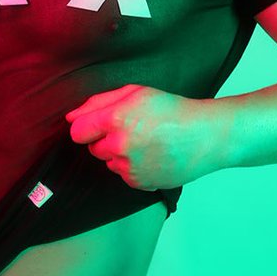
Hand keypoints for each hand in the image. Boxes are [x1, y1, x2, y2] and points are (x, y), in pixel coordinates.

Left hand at [65, 84, 215, 191]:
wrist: (205, 136)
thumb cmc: (174, 110)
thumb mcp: (136, 93)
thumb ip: (98, 103)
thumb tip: (71, 117)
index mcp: (116, 119)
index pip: (77, 132)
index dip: (86, 127)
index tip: (98, 125)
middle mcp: (119, 146)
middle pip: (92, 149)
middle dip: (106, 140)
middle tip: (133, 129)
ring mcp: (129, 167)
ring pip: (109, 163)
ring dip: (120, 154)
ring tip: (147, 142)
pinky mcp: (139, 183)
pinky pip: (124, 176)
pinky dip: (133, 168)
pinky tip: (152, 156)